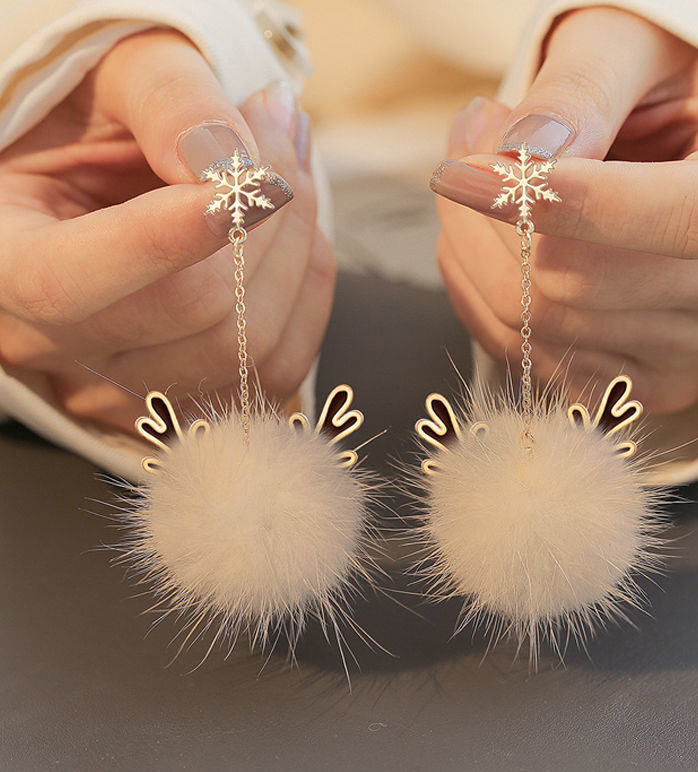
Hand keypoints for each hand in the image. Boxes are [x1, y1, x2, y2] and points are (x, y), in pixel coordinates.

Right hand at [0, 29, 333, 428]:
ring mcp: (126, 391)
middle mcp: (58, 349)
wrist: (102, 186)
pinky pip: (276, 369)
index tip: (251, 176)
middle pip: (192, 311)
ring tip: (290, 175)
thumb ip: (164, 101)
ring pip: (247, 348)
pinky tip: (294, 238)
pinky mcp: (190, 403)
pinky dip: (306, 294)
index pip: (71, 283)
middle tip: (282, 130)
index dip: (171, 235)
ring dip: (297, 249)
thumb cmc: (88, 129)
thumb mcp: (104, 82)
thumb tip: (233, 160)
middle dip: (264, 214)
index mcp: (2, 267)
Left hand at [430, 7, 697, 412]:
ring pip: (536, 325)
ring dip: (474, 250)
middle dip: (493, 213)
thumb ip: (584, 87)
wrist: (679, 147)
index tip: (483, 172)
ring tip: (483, 185)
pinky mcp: (642, 384)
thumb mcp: (633, 45)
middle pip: (582, 285)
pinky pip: (526, 358)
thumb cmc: (661, 86)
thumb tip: (526, 156)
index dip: (578, 205)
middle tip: (470, 148)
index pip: (691, 218)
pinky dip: (480, 295)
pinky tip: (487, 244)